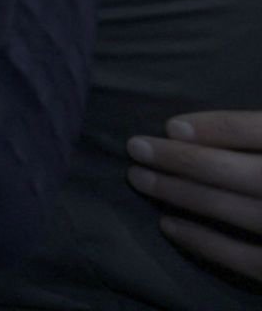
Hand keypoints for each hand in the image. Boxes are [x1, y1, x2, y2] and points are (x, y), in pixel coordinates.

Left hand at [129, 111, 261, 282]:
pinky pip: (250, 260)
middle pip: (247, 173)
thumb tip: (191, 126)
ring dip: (184, 195)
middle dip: (187, 161)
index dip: (221, 127)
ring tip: (139, 178)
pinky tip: (169, 224)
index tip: (172, 126)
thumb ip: (256, 130)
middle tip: (136, 147)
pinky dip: (206, 242)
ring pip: (241, 212)